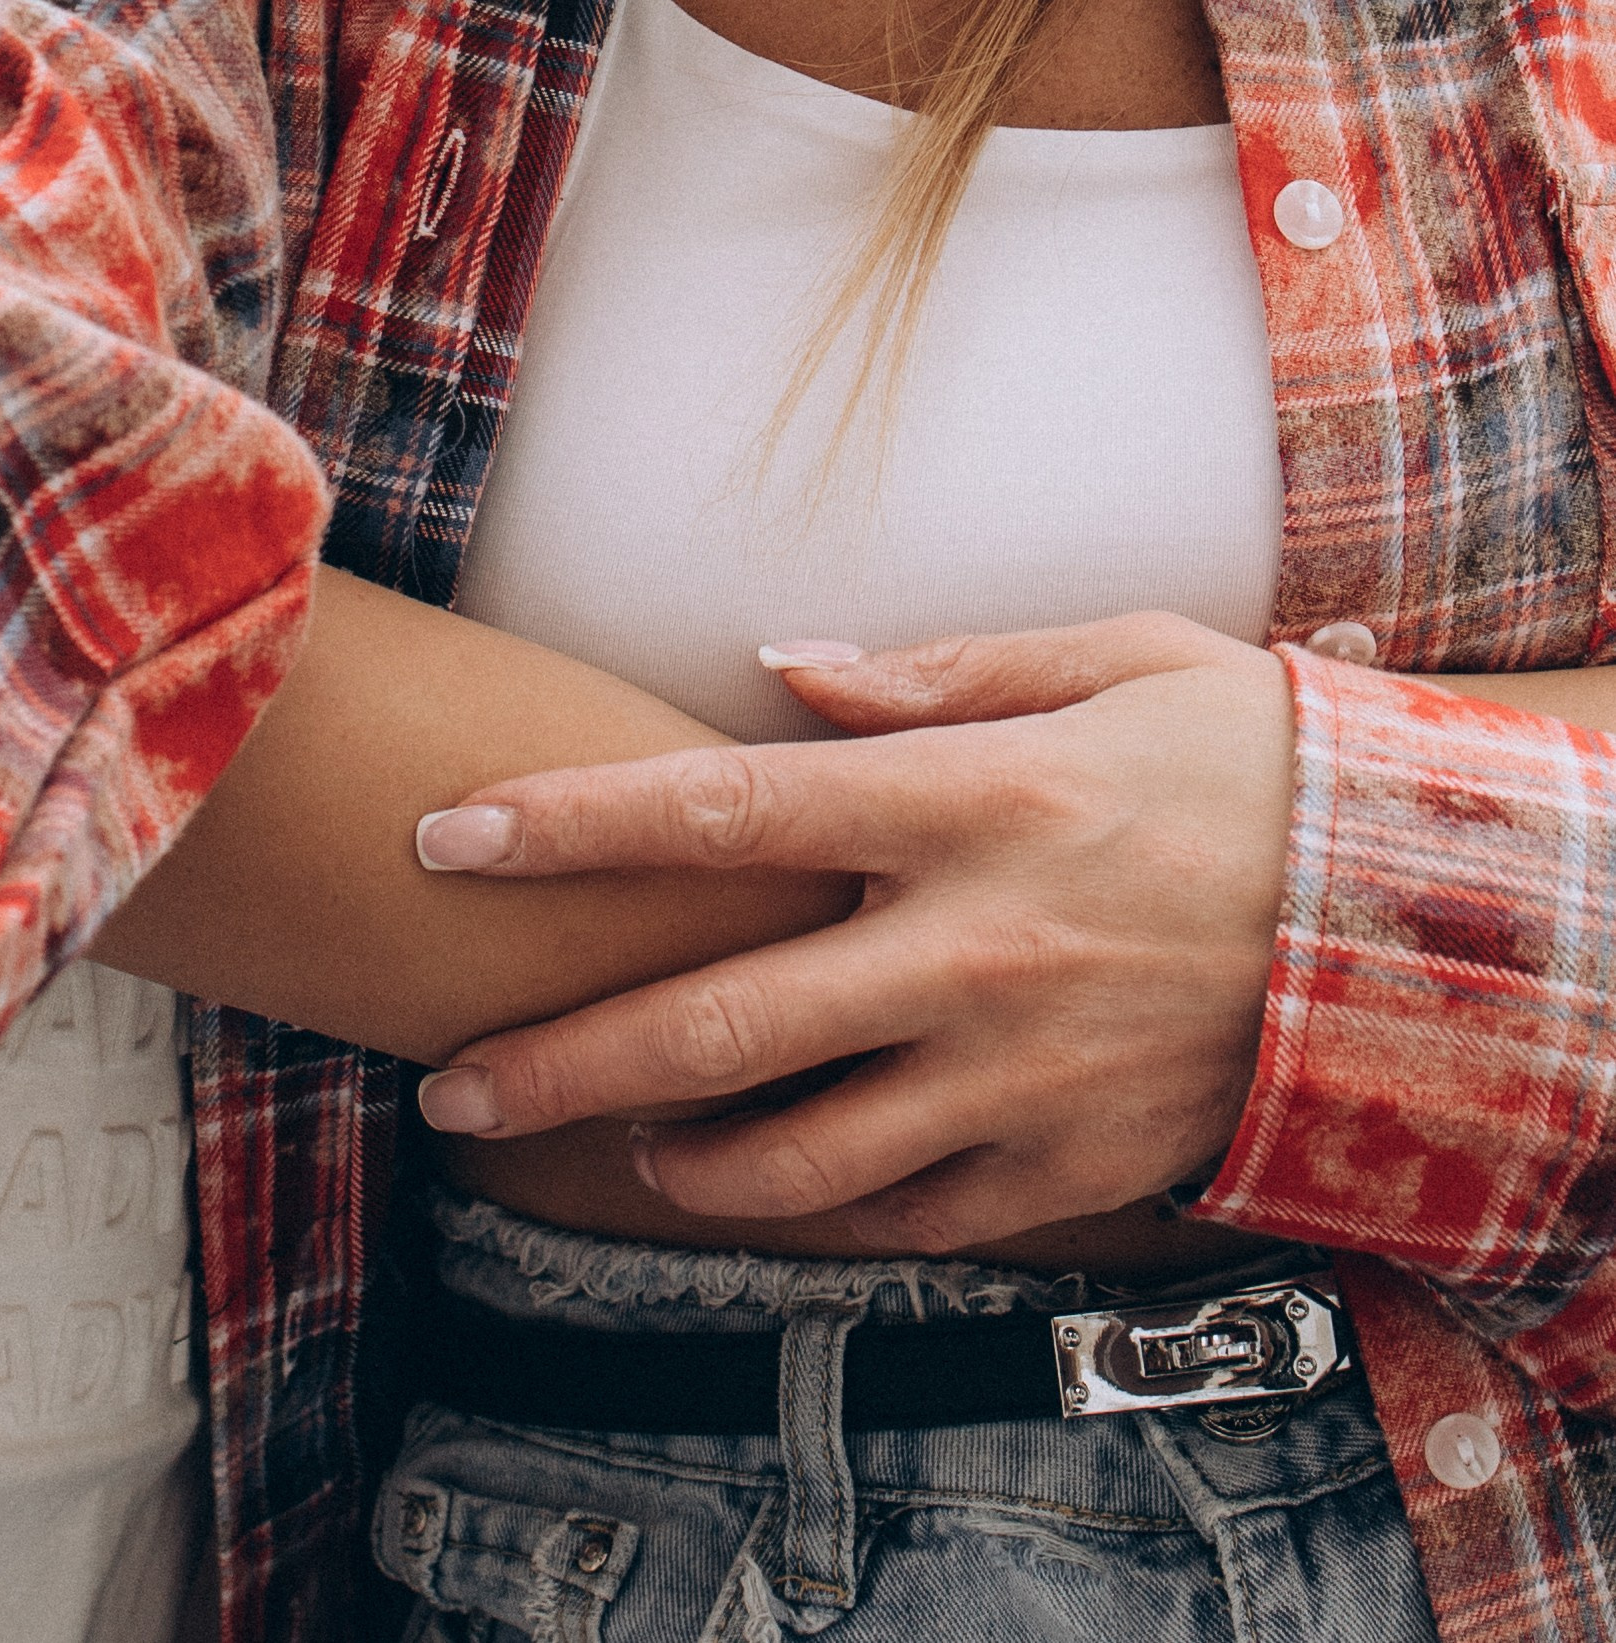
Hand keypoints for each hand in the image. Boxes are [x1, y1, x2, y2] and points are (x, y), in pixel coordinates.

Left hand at [412, 615, 1293, 1257]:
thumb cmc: (1253, 761)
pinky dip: (811, 1205)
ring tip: (601, 1141)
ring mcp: (1017, 1077)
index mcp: (971, 801)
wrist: (1424, 925)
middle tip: (448, 1087)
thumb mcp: (1114, 660)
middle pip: (715, 1022)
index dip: (570, 826)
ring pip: (791, 1151)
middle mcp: (972, 948)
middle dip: (559, 1062)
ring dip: (667, 1155)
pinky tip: (753, 1181)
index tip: (450, 837)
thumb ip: (936, 669)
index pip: (723, 811)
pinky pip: (901, 1212)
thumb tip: (779, 665)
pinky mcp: (1066, 1167)